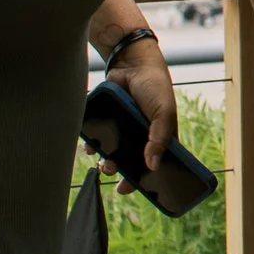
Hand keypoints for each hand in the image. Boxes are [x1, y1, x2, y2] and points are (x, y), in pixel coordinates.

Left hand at [102, 35, 179, 195]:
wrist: (131, 64)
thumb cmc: (155, 87)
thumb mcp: (164, 113)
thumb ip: (159, 138)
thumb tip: (152, 165)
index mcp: (160, 137)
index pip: (155, 164)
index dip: (145, 178)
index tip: (132, 189)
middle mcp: (141, 136)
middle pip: (131, 162)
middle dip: (121, 172)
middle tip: (112, 176)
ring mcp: (124, 129)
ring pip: (113, 153)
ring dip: (106, 162)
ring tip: (102, 164)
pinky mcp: (108, 121)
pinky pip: (99, 138)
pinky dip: (93, 145)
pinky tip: (90, 146)